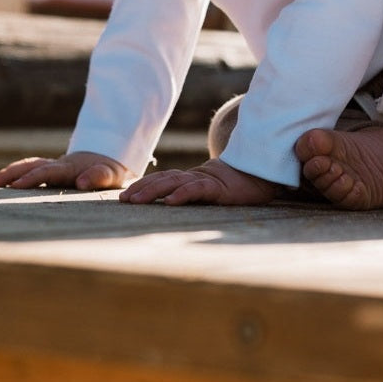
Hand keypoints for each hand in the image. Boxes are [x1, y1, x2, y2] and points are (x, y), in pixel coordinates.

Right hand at [0, 151, 129, 190]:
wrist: (108, 159)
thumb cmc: (109, 172)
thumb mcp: (110, 175)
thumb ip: (98, 177)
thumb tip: (80, 182)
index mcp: (69, 168)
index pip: (46, 172)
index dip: (32, 178)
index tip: (17, 186)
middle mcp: (57, 165)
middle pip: (31, 166)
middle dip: (12, 174)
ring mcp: (52, 166)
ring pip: (27, 166)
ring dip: (10, 172)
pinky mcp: (49, 170)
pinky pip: (29, 169)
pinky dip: (14, 173)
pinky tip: (0, 183)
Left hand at [119, 158, 277, 205]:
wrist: (259, 175)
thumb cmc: (233, 187)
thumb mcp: (208, 191)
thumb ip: (192, 193)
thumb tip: (170, 207)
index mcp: (190, 179)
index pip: (162, 180)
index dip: (143, 185)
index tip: (125, 196)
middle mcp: (194, 177)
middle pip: (162, 181)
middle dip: (141, 189)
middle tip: (123, 200)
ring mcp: (205, 180)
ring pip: (174, 183)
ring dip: (153, 191)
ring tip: (136, 200)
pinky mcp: (218, 187)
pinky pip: (197, 190)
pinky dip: (182, 194)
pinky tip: (169, 201)